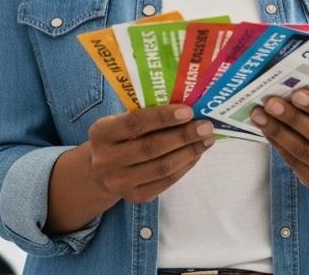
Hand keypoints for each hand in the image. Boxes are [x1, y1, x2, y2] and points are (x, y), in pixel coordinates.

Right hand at [86, 104, 215, 203]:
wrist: (102, 171)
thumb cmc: (120, 137)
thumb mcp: (121, 121)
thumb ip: (145, 114)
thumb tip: (186, 110)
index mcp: (101, 133)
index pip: (134, 123)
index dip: (162, 117)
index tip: (188, 111)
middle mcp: (106, 160)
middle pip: (151, 147)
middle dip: (183, 136)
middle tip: (206, 126)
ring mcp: (120, 182)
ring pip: (162, 167)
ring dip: (189, 152)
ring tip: (207, 139)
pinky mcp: (135, 197)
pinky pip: (166, 181)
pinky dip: (185, 166)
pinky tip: (196, 154)